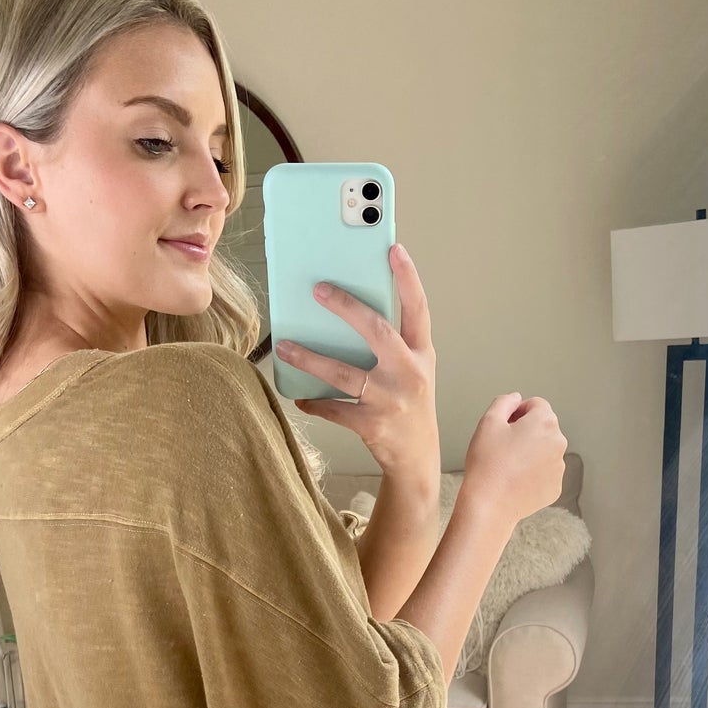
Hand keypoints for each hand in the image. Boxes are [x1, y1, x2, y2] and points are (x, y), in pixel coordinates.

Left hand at [272, 243, 437, 478]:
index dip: (408, 278)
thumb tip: (350, 312)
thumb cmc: (410, 406)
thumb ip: (393, 344)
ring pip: (343, 373)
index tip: (394, 249)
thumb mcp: (413, 371)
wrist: (418, 459)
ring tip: (284, 346)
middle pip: (377, 331)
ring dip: (310, 359)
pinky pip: (333, 409)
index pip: (418, 309)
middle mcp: (410, 373)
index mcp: (422, 354)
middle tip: (318, 289)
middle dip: (347, 307)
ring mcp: (390, 400)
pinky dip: (313, 403)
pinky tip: (299, 397)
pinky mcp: (371, 425)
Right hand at [462, 392, 567, 527]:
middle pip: (543, 427)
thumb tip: (515, 398)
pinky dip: (533, 473)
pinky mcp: (555, 487)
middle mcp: (559, 442)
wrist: (489, 505)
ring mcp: (559, 467)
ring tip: (507, 465)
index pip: (535, 405)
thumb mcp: (488, 422)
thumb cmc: (487, 463)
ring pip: (544, 450)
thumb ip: (504, 402)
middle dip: (525, 432)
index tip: (503, 427)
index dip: (517, 412)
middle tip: (502, 447)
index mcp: (545, 421)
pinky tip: (514, 480)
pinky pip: (545, 473)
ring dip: (530, 452)